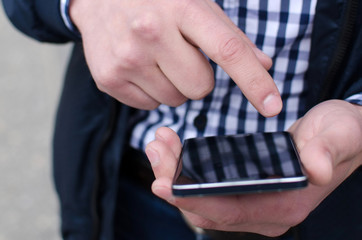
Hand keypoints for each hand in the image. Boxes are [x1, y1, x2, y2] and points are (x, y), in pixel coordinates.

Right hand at [69, 0, 281, 115]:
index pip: (228, 51)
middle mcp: (151, 32)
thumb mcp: (195, 4)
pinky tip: (139, 66)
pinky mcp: (108, 78)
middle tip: (180, 55)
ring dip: (173, 84)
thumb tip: (264, 64)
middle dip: (197, 77)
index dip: (254, 82)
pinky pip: (149, 106)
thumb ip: (231, 36)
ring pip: (175, 100)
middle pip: (201, 88)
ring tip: (156, 58)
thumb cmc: (155, 0)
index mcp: (182, 7)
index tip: (273, 106)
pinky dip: (151, 91)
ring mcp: (127, 57)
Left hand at [145, 100, 361, 236]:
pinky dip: (188, 170)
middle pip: (207, 207)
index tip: (162, 183)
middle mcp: (264, 211)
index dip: (194, 200)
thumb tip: (316, 169)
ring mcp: (253, 202)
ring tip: (159, 144)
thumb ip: (325, 154)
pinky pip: (208, 186)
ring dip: (177, 173)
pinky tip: (176, 148)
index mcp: (283, 206)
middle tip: (155, 150)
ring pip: (202, 197)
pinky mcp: (246, 189)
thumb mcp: (337, 137)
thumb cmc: (340, 136)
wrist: (338, 136)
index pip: (229, 212)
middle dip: (175, 181)